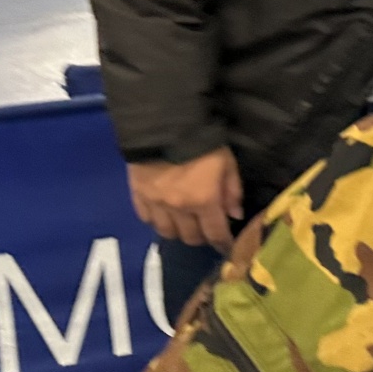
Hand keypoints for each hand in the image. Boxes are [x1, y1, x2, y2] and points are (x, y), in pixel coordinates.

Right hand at [128, 147, 243, 250]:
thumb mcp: (227, 162)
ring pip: (167, 232)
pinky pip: (146, 218)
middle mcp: (179, 208)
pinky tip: (163, 214)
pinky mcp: (137, 195)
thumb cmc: (202, 142)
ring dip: (178, 232)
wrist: (163, 124)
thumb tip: (235, 215)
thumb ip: (232, 191)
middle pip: (190, 237)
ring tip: (184, 223)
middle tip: (206, 229)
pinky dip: (156, 220)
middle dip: (201, 237)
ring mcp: (155, 204)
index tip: (227, 247)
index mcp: (204, 201)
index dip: (223, 243)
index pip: (215, 233)